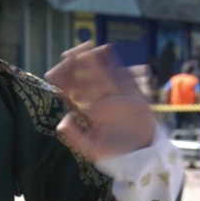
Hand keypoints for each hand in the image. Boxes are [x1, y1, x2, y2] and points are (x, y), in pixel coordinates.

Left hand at [45, 42, 155, 160]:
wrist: (142, 152)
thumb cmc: (115, 152)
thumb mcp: (94, 149)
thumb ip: (77, 137)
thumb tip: (61, 124)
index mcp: (84, 113)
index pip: (69, 93)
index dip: (63, 80)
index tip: (58, 69)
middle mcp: (96, 102)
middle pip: (82, 80)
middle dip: (75, 66)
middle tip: (71, 52)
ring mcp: (112, 97)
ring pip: (100, 75)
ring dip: (93, 62)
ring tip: (87, 47)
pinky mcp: (129, 94)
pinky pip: (120, 76)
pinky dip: (114, 64)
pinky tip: (107, 50)